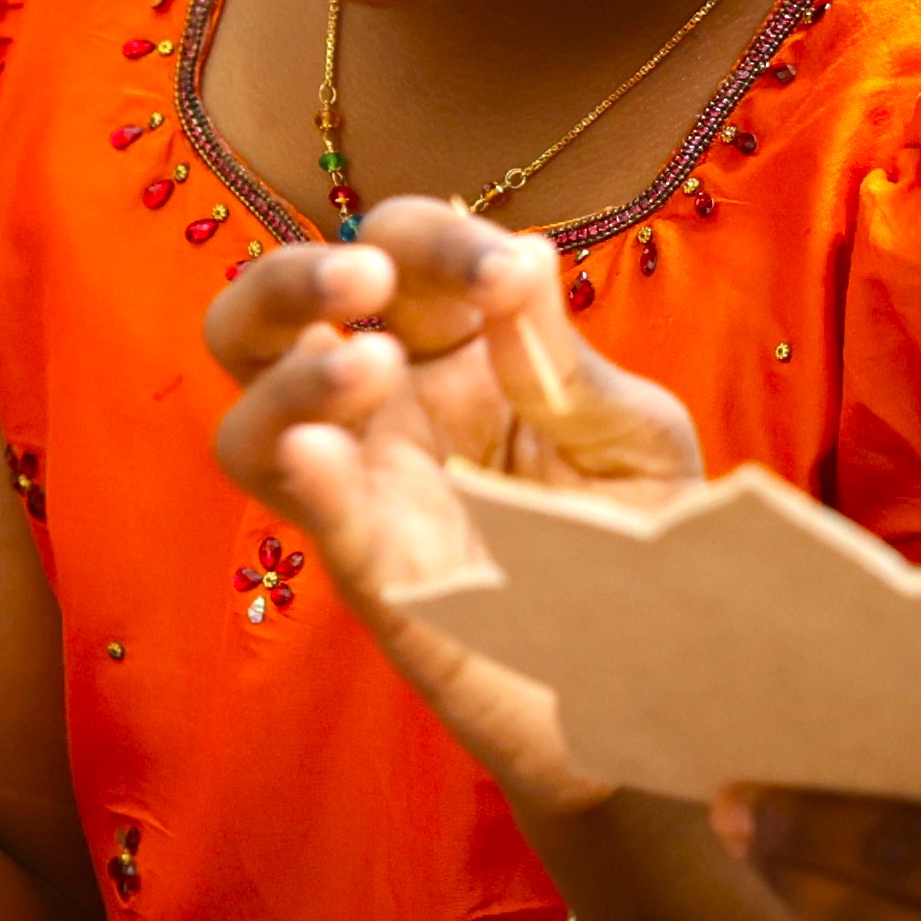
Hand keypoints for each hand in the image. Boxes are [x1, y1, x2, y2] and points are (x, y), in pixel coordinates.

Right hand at [201, 198, 708, 815]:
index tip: (508, 274)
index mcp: (450, 351)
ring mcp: (367, 500)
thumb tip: (523, 255)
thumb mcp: (634, 435)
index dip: (441, 245)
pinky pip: (319, 531)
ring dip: (290, 382)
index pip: (401, 255)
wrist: (671, 675)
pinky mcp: (382, 586)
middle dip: (294, 280)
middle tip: (364, 278)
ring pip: (249, 429)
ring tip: (368, 366)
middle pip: (267, 323)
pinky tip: (316, 451)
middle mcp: (385, 415)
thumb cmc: (643, 540)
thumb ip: (565, 360)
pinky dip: (309, 484)